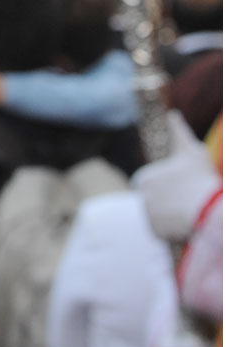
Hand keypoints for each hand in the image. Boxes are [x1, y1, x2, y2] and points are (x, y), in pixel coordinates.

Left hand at [134, 111, 221, 244]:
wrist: (207, 210)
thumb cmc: (200, 178)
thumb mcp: (191, 150)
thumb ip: (179, 131)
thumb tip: (173, 114)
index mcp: (144, 178)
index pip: (154, 183)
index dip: (171, 185)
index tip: (184, 186)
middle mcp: (140, 197)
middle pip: (158, 200)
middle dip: (171, 201)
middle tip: (190, 200)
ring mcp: (146, 216)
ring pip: (162, 215)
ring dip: (174, 215)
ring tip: (191, 211)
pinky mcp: (154, 233)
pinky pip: (164, 231)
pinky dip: (174, 230)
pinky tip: (187, 223)